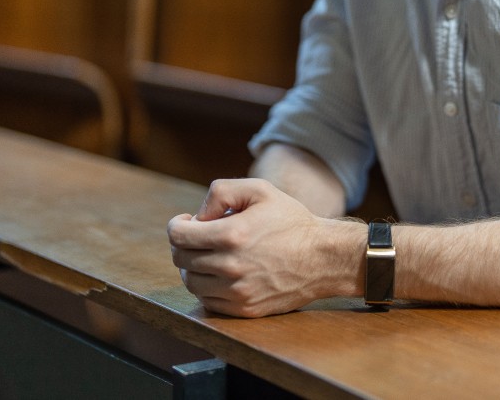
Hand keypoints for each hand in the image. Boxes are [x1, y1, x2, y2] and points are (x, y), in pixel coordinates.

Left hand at [167, 178, 359, 316]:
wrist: (323, 258)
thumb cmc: (291, 221)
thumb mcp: (260, 190)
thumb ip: (221, 192)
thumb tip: (197, 216)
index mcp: (231, 235)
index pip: (178, 236)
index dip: (176, 225)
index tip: (186, 222)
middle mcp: (230, 266)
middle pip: (181, 259)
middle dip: (184, 244)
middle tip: (199, 236)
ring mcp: (237, 291)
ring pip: (191, 282)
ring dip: (192, 266)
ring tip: (209, 254)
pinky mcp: (244, 309)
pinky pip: (208, 301)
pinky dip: (207, 286)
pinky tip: (220, 273)